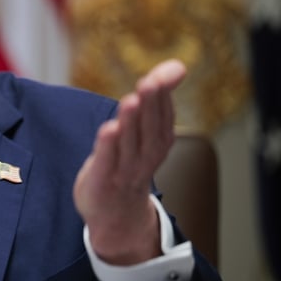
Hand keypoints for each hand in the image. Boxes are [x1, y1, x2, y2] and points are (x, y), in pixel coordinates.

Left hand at [73, 59, 185, 264]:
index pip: (163, 116)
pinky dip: (108, 146)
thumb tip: (177, 65)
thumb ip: (157, 98)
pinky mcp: (103, 180)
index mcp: (159, 142)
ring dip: (131, 122)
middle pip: (149, 128)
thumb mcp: (147, 130)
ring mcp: (125, 170)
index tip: (162, 75)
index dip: (162, 95)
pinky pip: (107, 161)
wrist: (117, 214)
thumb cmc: (130, 163)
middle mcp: (146, 156)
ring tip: (132, 100)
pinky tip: (109, 128)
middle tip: (150, 82)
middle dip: (150, 104)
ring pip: (129, 143)